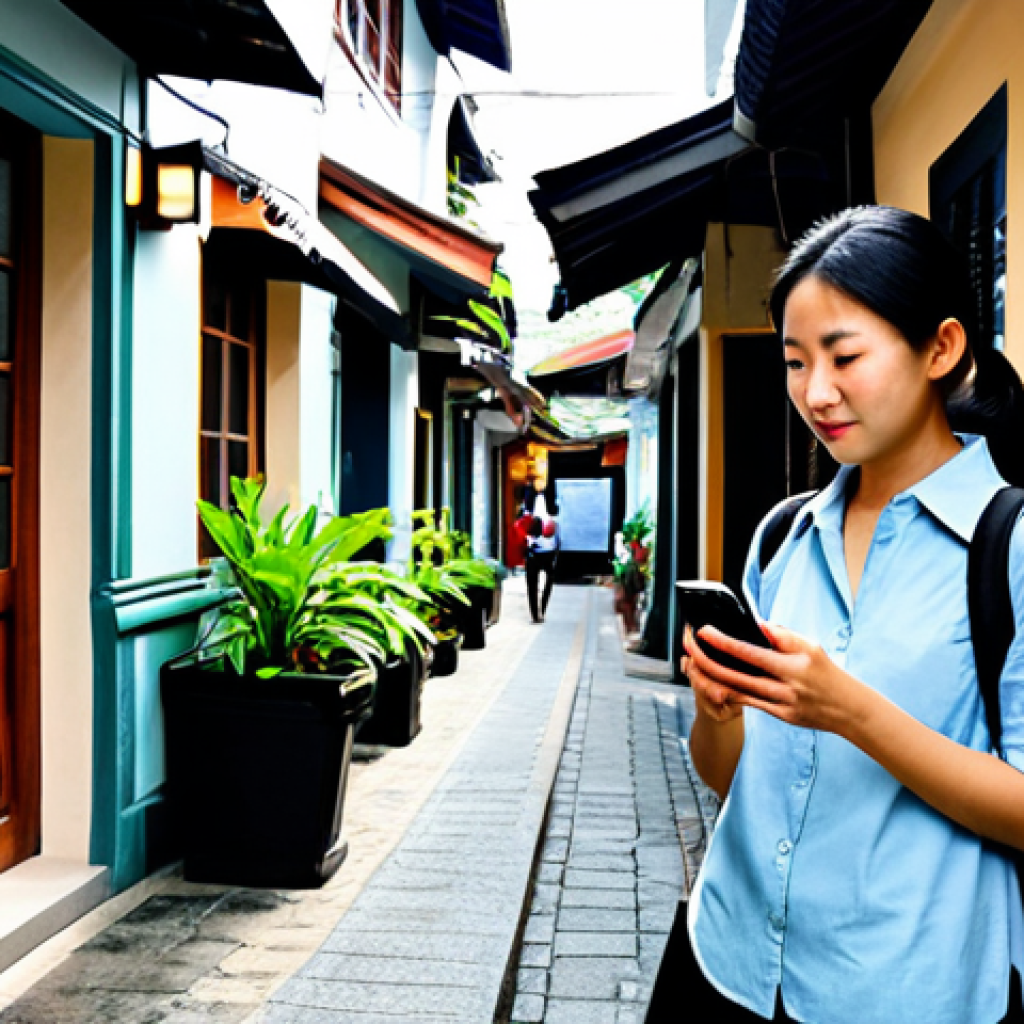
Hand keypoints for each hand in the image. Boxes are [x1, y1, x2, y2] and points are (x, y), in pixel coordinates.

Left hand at [686, 622, 863, 733]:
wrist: (848, 709)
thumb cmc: (827, 673)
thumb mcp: (811, 646)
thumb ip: (783, 635)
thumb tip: (757, 624)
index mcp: (791, 666)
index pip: (749, 653)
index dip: (723, 642)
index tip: (704, 632)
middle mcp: (783, 687)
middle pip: (735, 675)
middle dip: (707, 661)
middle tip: (689, 648)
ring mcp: (780, 705)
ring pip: (737, 692)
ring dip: (711, 679)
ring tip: (693, 665)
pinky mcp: (779, 716)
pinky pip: (748, 703)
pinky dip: (728, 693)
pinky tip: (713, 683)